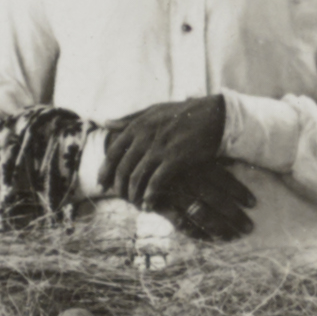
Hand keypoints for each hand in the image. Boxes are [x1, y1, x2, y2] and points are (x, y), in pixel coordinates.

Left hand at [99, 94, 233, 205]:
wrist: (215, 116)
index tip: (101, 184)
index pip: (113, 152)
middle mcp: (144, 137)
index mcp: (137, 126)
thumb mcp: (154, 110)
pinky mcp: (175, 159)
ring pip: (136, 177)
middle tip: (118, 198)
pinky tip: (149, 205)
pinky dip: (150, 196)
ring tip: (134, 204)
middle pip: (122, 168)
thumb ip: (129, 118)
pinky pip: (156, 182)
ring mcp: (159, 148)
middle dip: (117, 186)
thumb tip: (106, 123)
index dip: (104, 170)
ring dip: (133, 194)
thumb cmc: (184, 113)